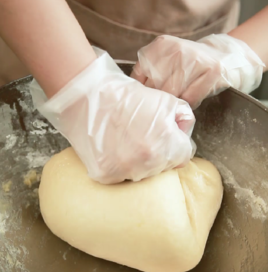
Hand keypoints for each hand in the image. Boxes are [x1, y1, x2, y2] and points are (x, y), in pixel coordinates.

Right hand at [30, 51, 195, 183]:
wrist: (86, 96)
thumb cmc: (125, 95)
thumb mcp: (165, 100)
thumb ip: (183, 120)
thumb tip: (183, 134)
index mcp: (167, 147)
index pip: (183, 156)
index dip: (174, 142)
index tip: (162, 134)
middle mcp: (148, 165)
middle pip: (162, 167)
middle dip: (157, 151)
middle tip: (139, 132)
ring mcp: (125, 173)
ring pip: (140, 173)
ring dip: (137, 160)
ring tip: (123, 138)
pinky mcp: (104, 176)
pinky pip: (118, 175)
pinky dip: (116, 164)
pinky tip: (110, 146)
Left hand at [131, 34, 264, 108]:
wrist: (225, 56)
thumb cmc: (190, 64)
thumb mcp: (167, 60)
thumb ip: (148, 72)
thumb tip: (128, 94)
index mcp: (162, 45)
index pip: (140, 74)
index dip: (142, 91)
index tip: (145, 99)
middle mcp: (177, 50)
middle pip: (156, 87)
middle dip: (158, 100)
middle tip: (162, 104)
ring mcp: (195, 60)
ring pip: (173, 94)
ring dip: (173, 102)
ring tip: (178, 100)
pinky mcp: (211, 71)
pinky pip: (191, 98)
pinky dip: (189, 103)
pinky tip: (191, 98)